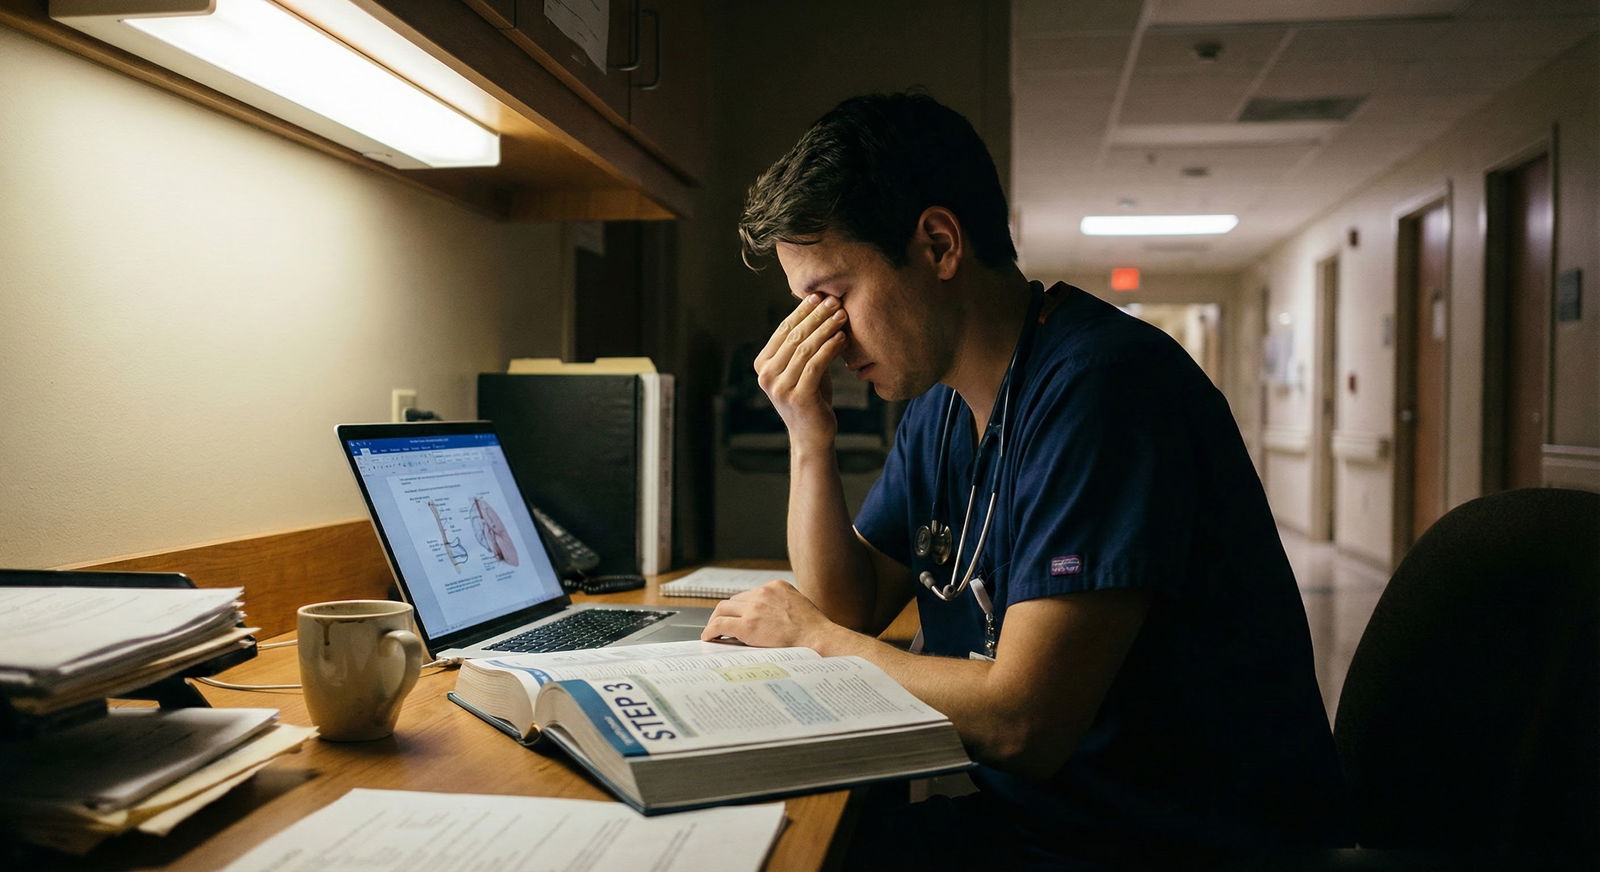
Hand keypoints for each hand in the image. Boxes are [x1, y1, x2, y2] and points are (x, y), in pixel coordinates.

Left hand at [700, 580, 836, 648]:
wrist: (818, 639)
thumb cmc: (814, 630)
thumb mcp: (799, 606)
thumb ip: (782, 606)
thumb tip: (771, 618)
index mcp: (776, 586)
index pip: (750, 594)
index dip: (741, 607)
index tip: (738, 616)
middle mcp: (763, 592)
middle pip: (734, 600)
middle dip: (728, 612)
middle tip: (721, 624)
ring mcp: (754, 608)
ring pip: (723, 609)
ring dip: (715, 620)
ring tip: (712, 631)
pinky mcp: (747, 625)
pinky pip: (720, 624)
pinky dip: (710, 630)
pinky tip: (708, 637)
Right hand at [755, 294, 846, 451]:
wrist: (812, 435)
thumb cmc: (812, 397)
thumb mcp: (804, 367)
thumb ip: (805, 344)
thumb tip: (819, 307)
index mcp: (763, 364)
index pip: (783, 330)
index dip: (802, 311)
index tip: (820, 295)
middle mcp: (766, 375)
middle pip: (794, 336)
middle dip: (816, 316)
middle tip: (835, 300)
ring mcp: (780, 387)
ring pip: (805, 348)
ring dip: (826, 328)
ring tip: (843, 315)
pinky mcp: (797, 396)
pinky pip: (816, 365)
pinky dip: (830, 348)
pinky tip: (842, 338)